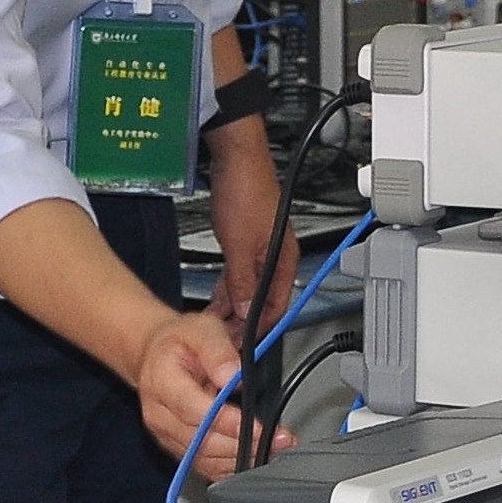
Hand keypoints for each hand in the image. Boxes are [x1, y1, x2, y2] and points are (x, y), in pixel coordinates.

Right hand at [134, 309, 287, 477]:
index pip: (193, 411)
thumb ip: (218, 351)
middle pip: (202, 442)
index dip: (227, 422)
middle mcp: (160, 415)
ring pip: (205, 459)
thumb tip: (233, 376)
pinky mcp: (179, 449)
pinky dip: (232, 465)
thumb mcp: (201, 330)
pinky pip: (206, 467)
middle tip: (281, 439)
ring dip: (243, 457)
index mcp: (161, 382)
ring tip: (276, 448)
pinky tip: (255, 457)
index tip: (259, 428)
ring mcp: (167, 436)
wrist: (156, 356)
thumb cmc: (179, 343)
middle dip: (245, 444)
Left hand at [204, 127, 296, 349]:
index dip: (261, 329)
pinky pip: (240, 274)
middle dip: (244, 321)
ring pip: (250, 288)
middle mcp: (275, 256)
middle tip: (226, 338)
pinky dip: (230, 289)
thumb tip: (246, 310)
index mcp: (283, 259)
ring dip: (234, 307)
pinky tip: (218, 299)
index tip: (244, 345)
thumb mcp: (239, 245)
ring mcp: (261, 248)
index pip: (277, 307)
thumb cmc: (246, 189)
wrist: (236, 157)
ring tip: (218, 325)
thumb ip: (243, 281)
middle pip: (263, 300)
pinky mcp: (246, 240)